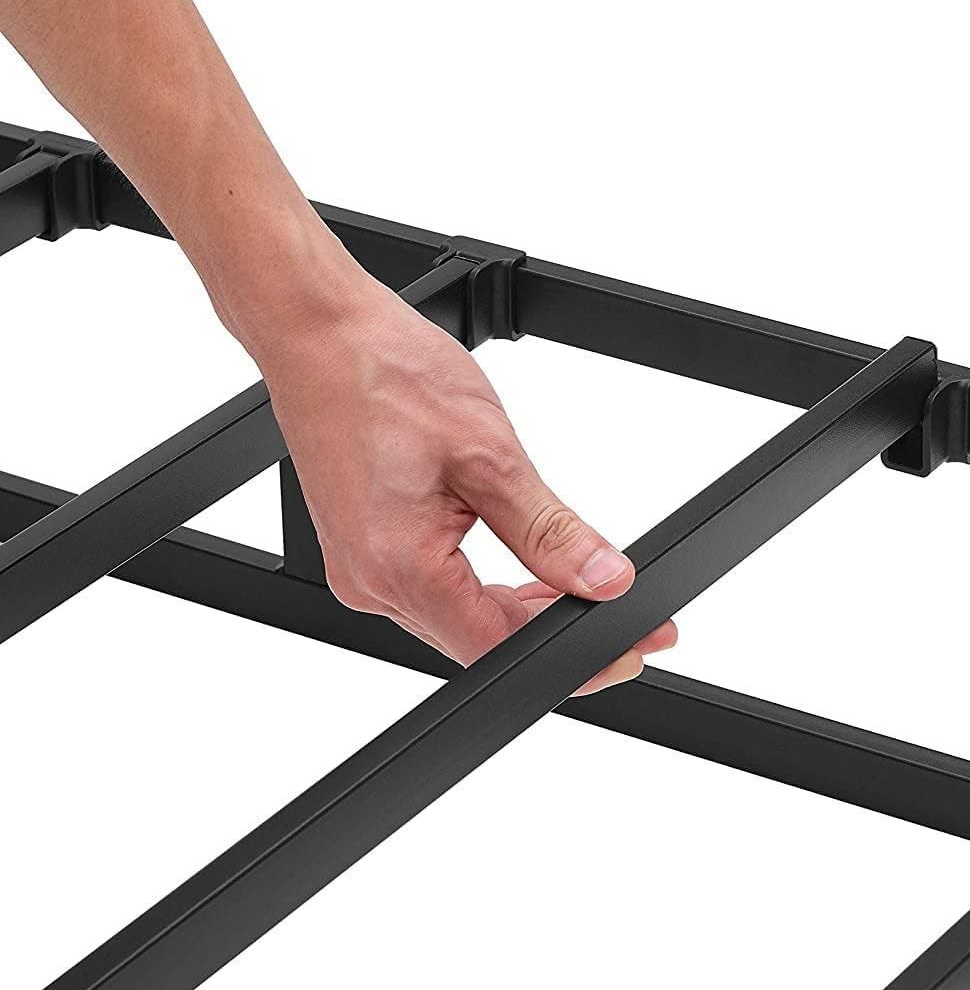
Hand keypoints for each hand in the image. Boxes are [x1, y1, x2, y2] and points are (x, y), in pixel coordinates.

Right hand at [252, 267, 674, 691]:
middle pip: (482, 641)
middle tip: (624, 607)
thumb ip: (550, 531)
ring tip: (581, 579)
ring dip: (524, 608)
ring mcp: (360, 571)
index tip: (630, 646)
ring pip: (461, 619)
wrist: (318, 332)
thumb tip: (604, 579)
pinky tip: (525, 565)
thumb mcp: (490, 454)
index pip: (501, 648)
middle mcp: (370, 585)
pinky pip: (436, 592)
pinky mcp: (363, 552)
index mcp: (398, 568)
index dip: (575, 657)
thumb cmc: (386, 374)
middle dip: (558, 629)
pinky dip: (485, 585)